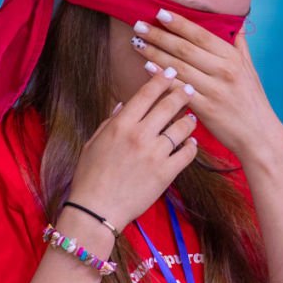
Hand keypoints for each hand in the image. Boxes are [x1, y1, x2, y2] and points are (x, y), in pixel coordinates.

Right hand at [69, 74, 198, 229]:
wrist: (96, 210)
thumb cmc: (90, 176)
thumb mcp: (94, 143)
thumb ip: (111, 122)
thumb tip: (124, 105)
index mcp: (121, 125)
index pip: (146, 94)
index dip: (161, 80)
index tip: (170, 73)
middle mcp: (139, 135)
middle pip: (168, 106)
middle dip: (181, 93)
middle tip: (188, 88)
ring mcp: (155, 154)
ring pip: (181, 127)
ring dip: (189, 120)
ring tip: (191, 118)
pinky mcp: (166, 173)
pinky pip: (187, 153)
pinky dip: (192, 146)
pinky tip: (191, 143)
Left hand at [133, 13, 282, 163]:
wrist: (260, 135)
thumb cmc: (253, 101)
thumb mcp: (251, 70)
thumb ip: (240, 46)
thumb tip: (237, 25)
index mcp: (233, 58)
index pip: (201, 34)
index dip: (179, 23)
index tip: (160, 13)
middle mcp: (224, 71)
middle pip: (184, 48)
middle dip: (159, 35)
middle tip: (139, 25)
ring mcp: (215, 90)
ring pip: (178, 67)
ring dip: (155, 53)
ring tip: (137, 44)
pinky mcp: (206, 109)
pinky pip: (179, 89)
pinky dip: (162, 78)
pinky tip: (147, 68)